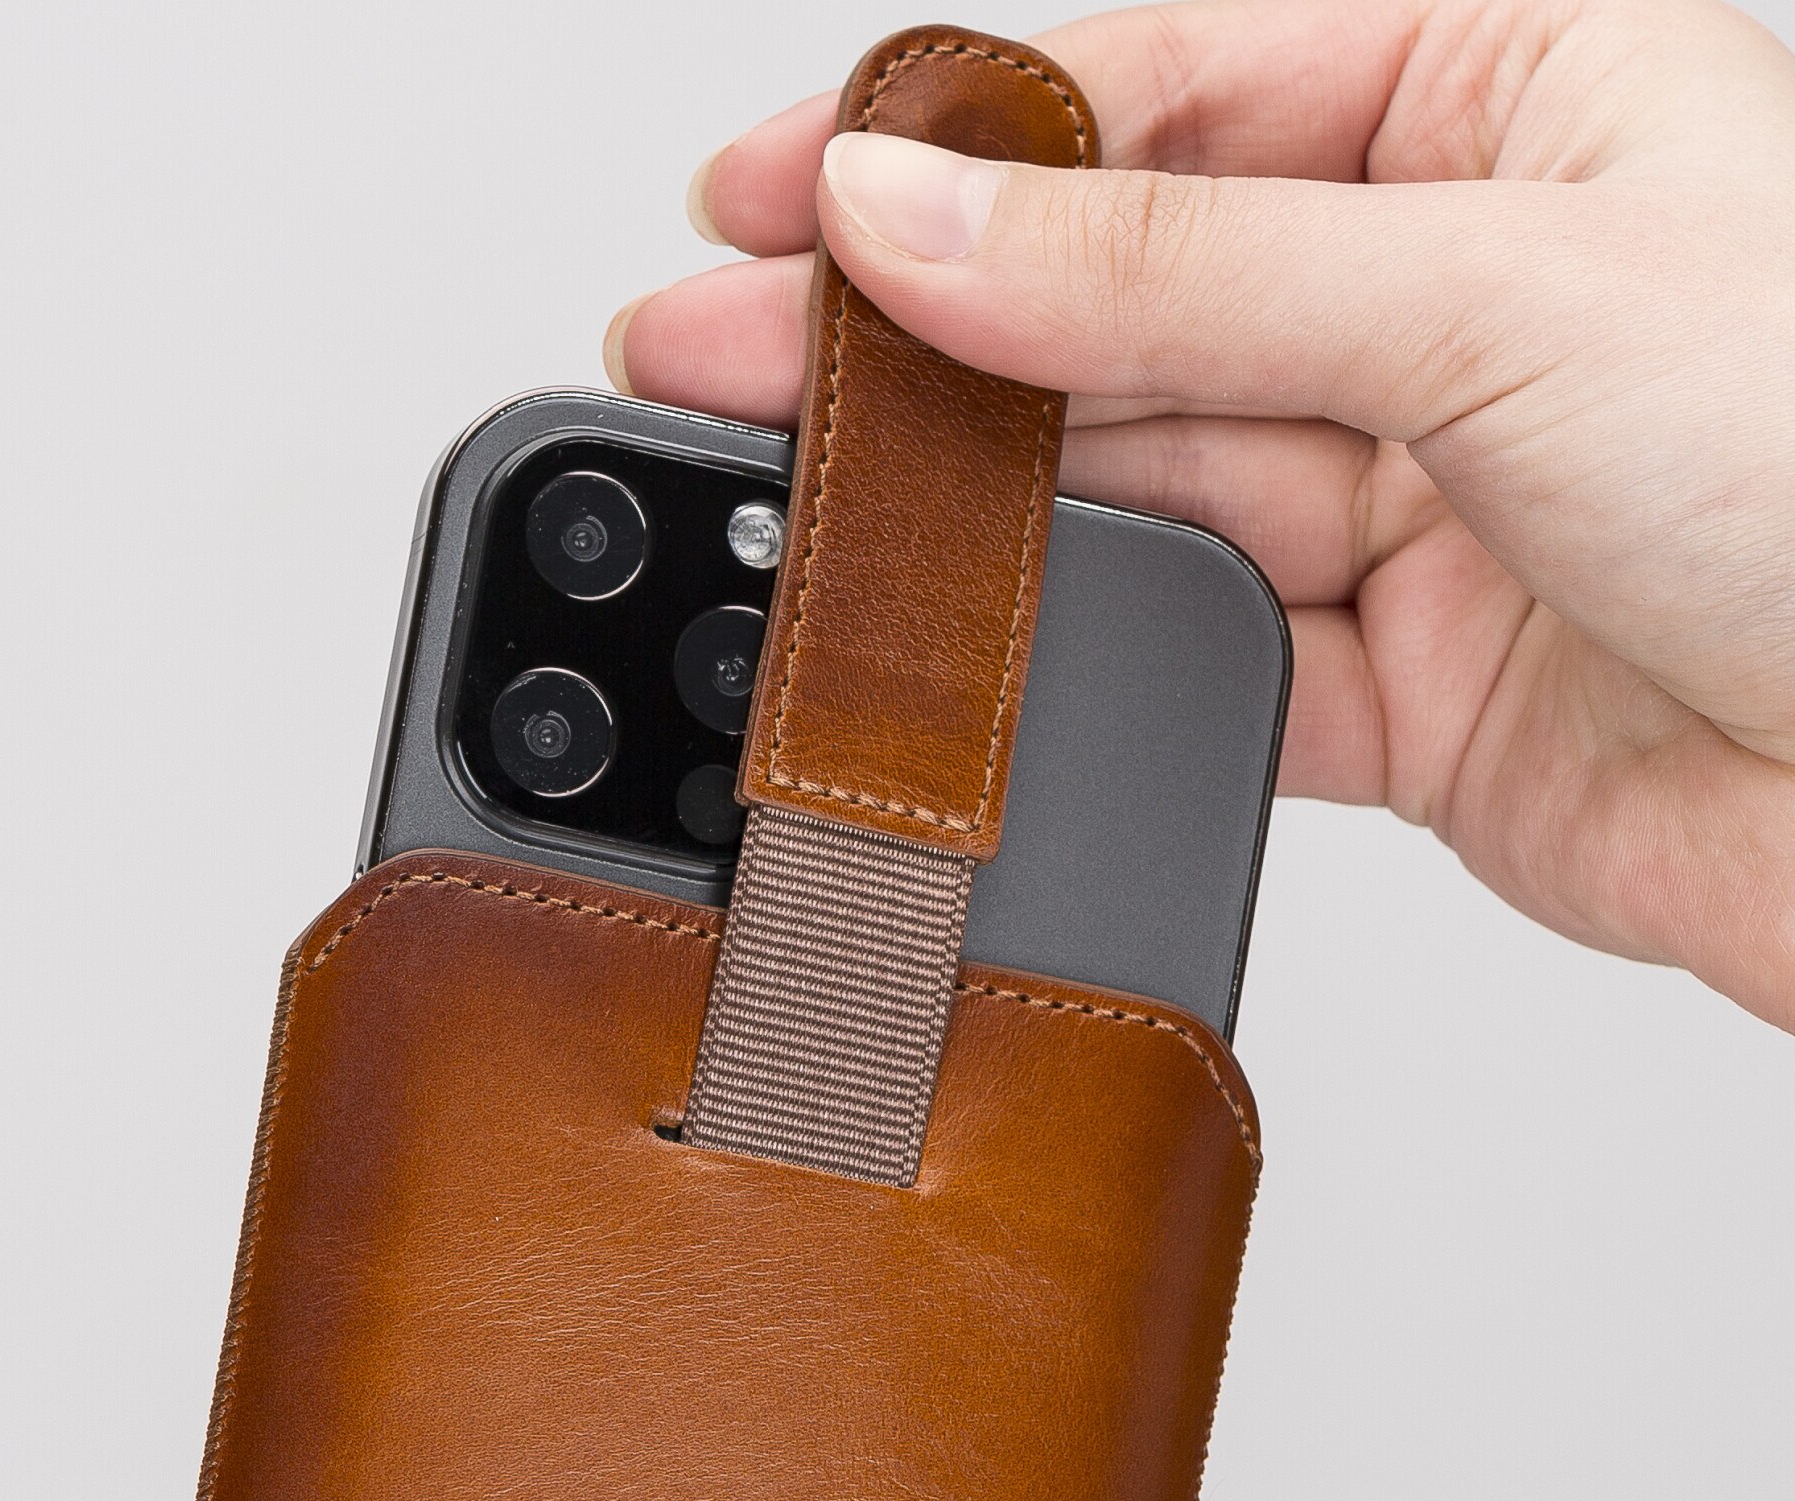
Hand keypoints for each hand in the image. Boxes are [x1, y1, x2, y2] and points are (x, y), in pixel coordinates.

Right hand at [609, 0, 1794, 1030]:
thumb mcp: (1494, 293)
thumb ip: (1176, 266)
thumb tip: (926, 216)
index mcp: (1516, 94)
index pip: (1172, 85)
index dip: (960, 138)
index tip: (781, 188)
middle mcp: (1459, 288)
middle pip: (1128, 291)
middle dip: (922, 328)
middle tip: (720, 347)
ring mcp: (1422, 494)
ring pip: (1147, 483)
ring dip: (983, 504)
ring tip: (807, 507)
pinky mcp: (1401, 680)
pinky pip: (1202, 651)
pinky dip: (1088, 660)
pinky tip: (969, 645)